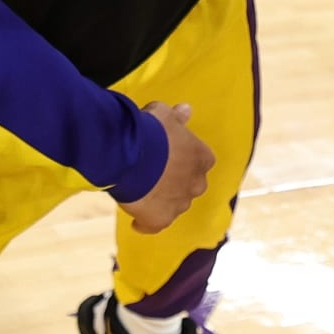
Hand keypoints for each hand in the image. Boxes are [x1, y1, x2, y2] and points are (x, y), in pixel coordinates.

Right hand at [119, 101, 213, 234]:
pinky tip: (136, 221)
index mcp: (202, 158)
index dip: (182, 157)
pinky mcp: (159, 220)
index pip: (199, 160)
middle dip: (176, 181)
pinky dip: (146, 223)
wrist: (132, 154)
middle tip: (153, 172)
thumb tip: (187, 109)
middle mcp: (196, 184)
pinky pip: (153, 225)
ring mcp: (179, 204)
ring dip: (162, 200)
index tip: (168, 154)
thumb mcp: (162, 115)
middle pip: (190, 185)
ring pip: (174, 205)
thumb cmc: (150, 130)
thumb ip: (176, 116)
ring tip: (141, 192)